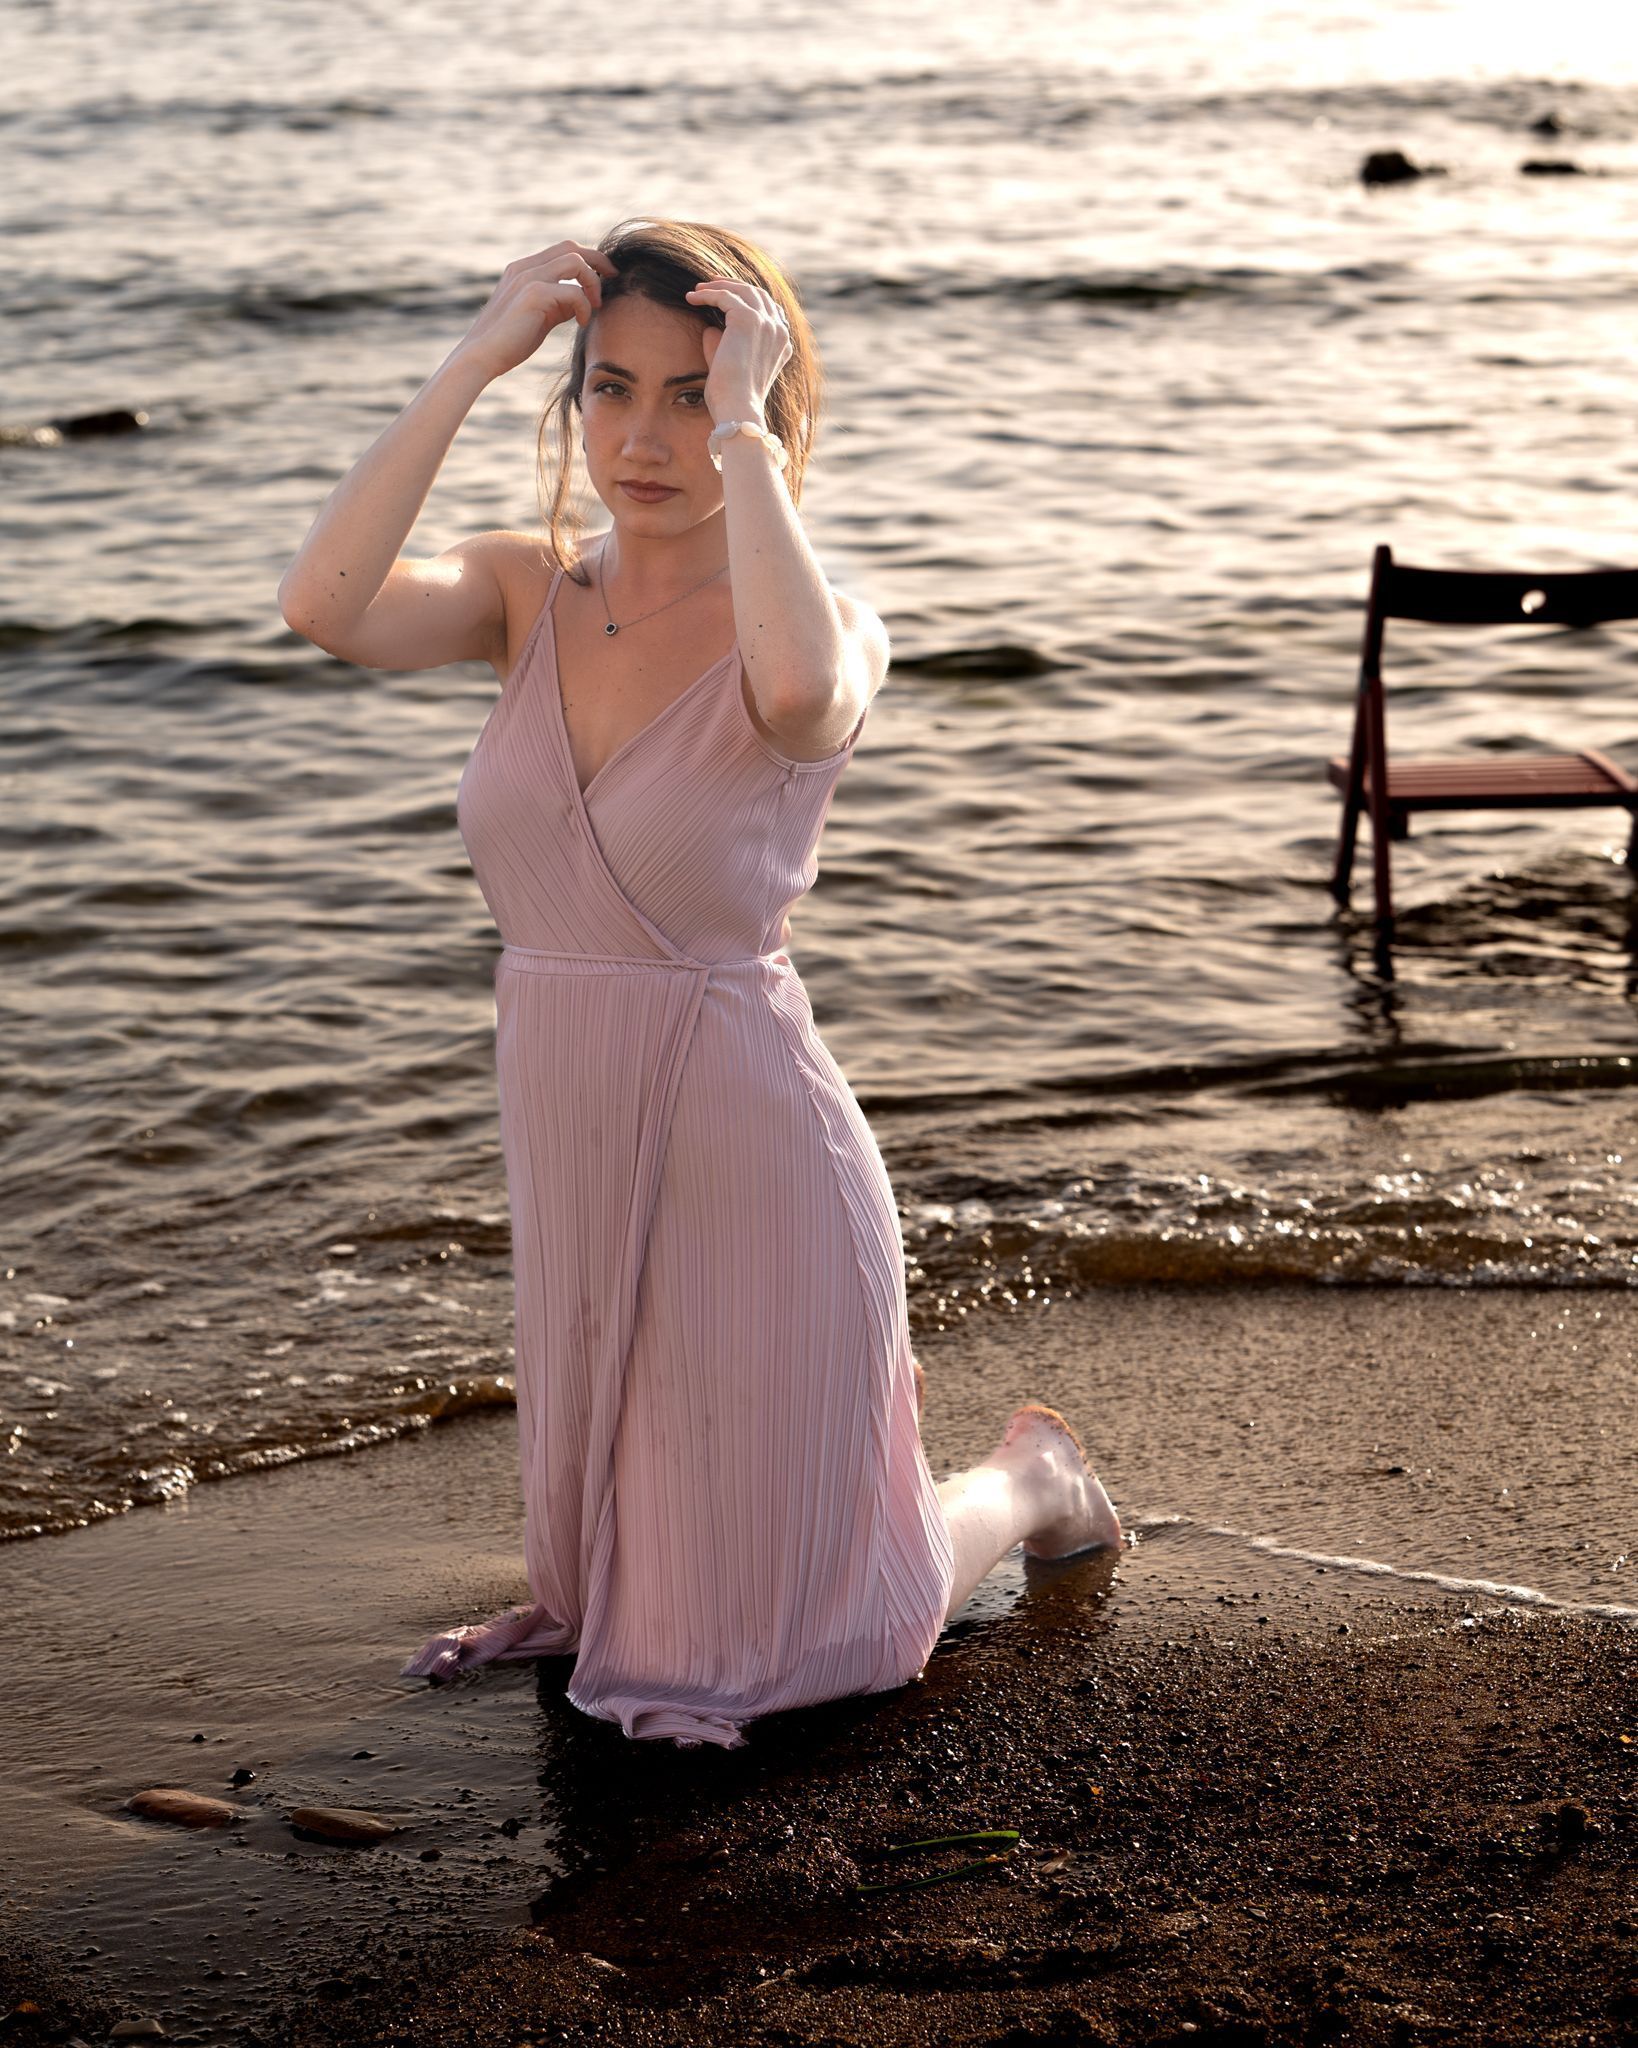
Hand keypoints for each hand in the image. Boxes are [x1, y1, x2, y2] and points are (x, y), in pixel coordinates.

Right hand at [457, 241, 617, 382]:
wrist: (483, 357)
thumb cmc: (510, 342)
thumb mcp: (540, 317)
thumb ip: (559, 305)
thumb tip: (583, 302)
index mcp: (524, 269)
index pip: (563, 250)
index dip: (589, 260)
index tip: (605, 278)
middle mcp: (525, 267)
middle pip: (572, 247)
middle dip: (598, 262)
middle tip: (613, 281)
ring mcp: (528, 278)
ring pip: (575, 261)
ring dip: (593, 282)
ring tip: (595, 306)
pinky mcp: (534, 294)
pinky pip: (573, 291)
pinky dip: (584, 306)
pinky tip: (582, 322)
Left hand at [684, 278, 792, 425]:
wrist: (737, 408)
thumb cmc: (731, 397)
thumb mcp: (732, 367)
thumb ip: (724, 345)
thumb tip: (710, 327)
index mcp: (783, 345)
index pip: (770, 310)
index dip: (748, 299)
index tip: (727, 295)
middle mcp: (779, 331)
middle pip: (758, 295)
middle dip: (734, 286)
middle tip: (711, 285)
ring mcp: (766, 323)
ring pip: (742, 291)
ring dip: (719, 286)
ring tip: (698, 290)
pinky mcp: (747, 319)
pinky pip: (725, 296)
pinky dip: (707, 294)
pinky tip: (691, 298)